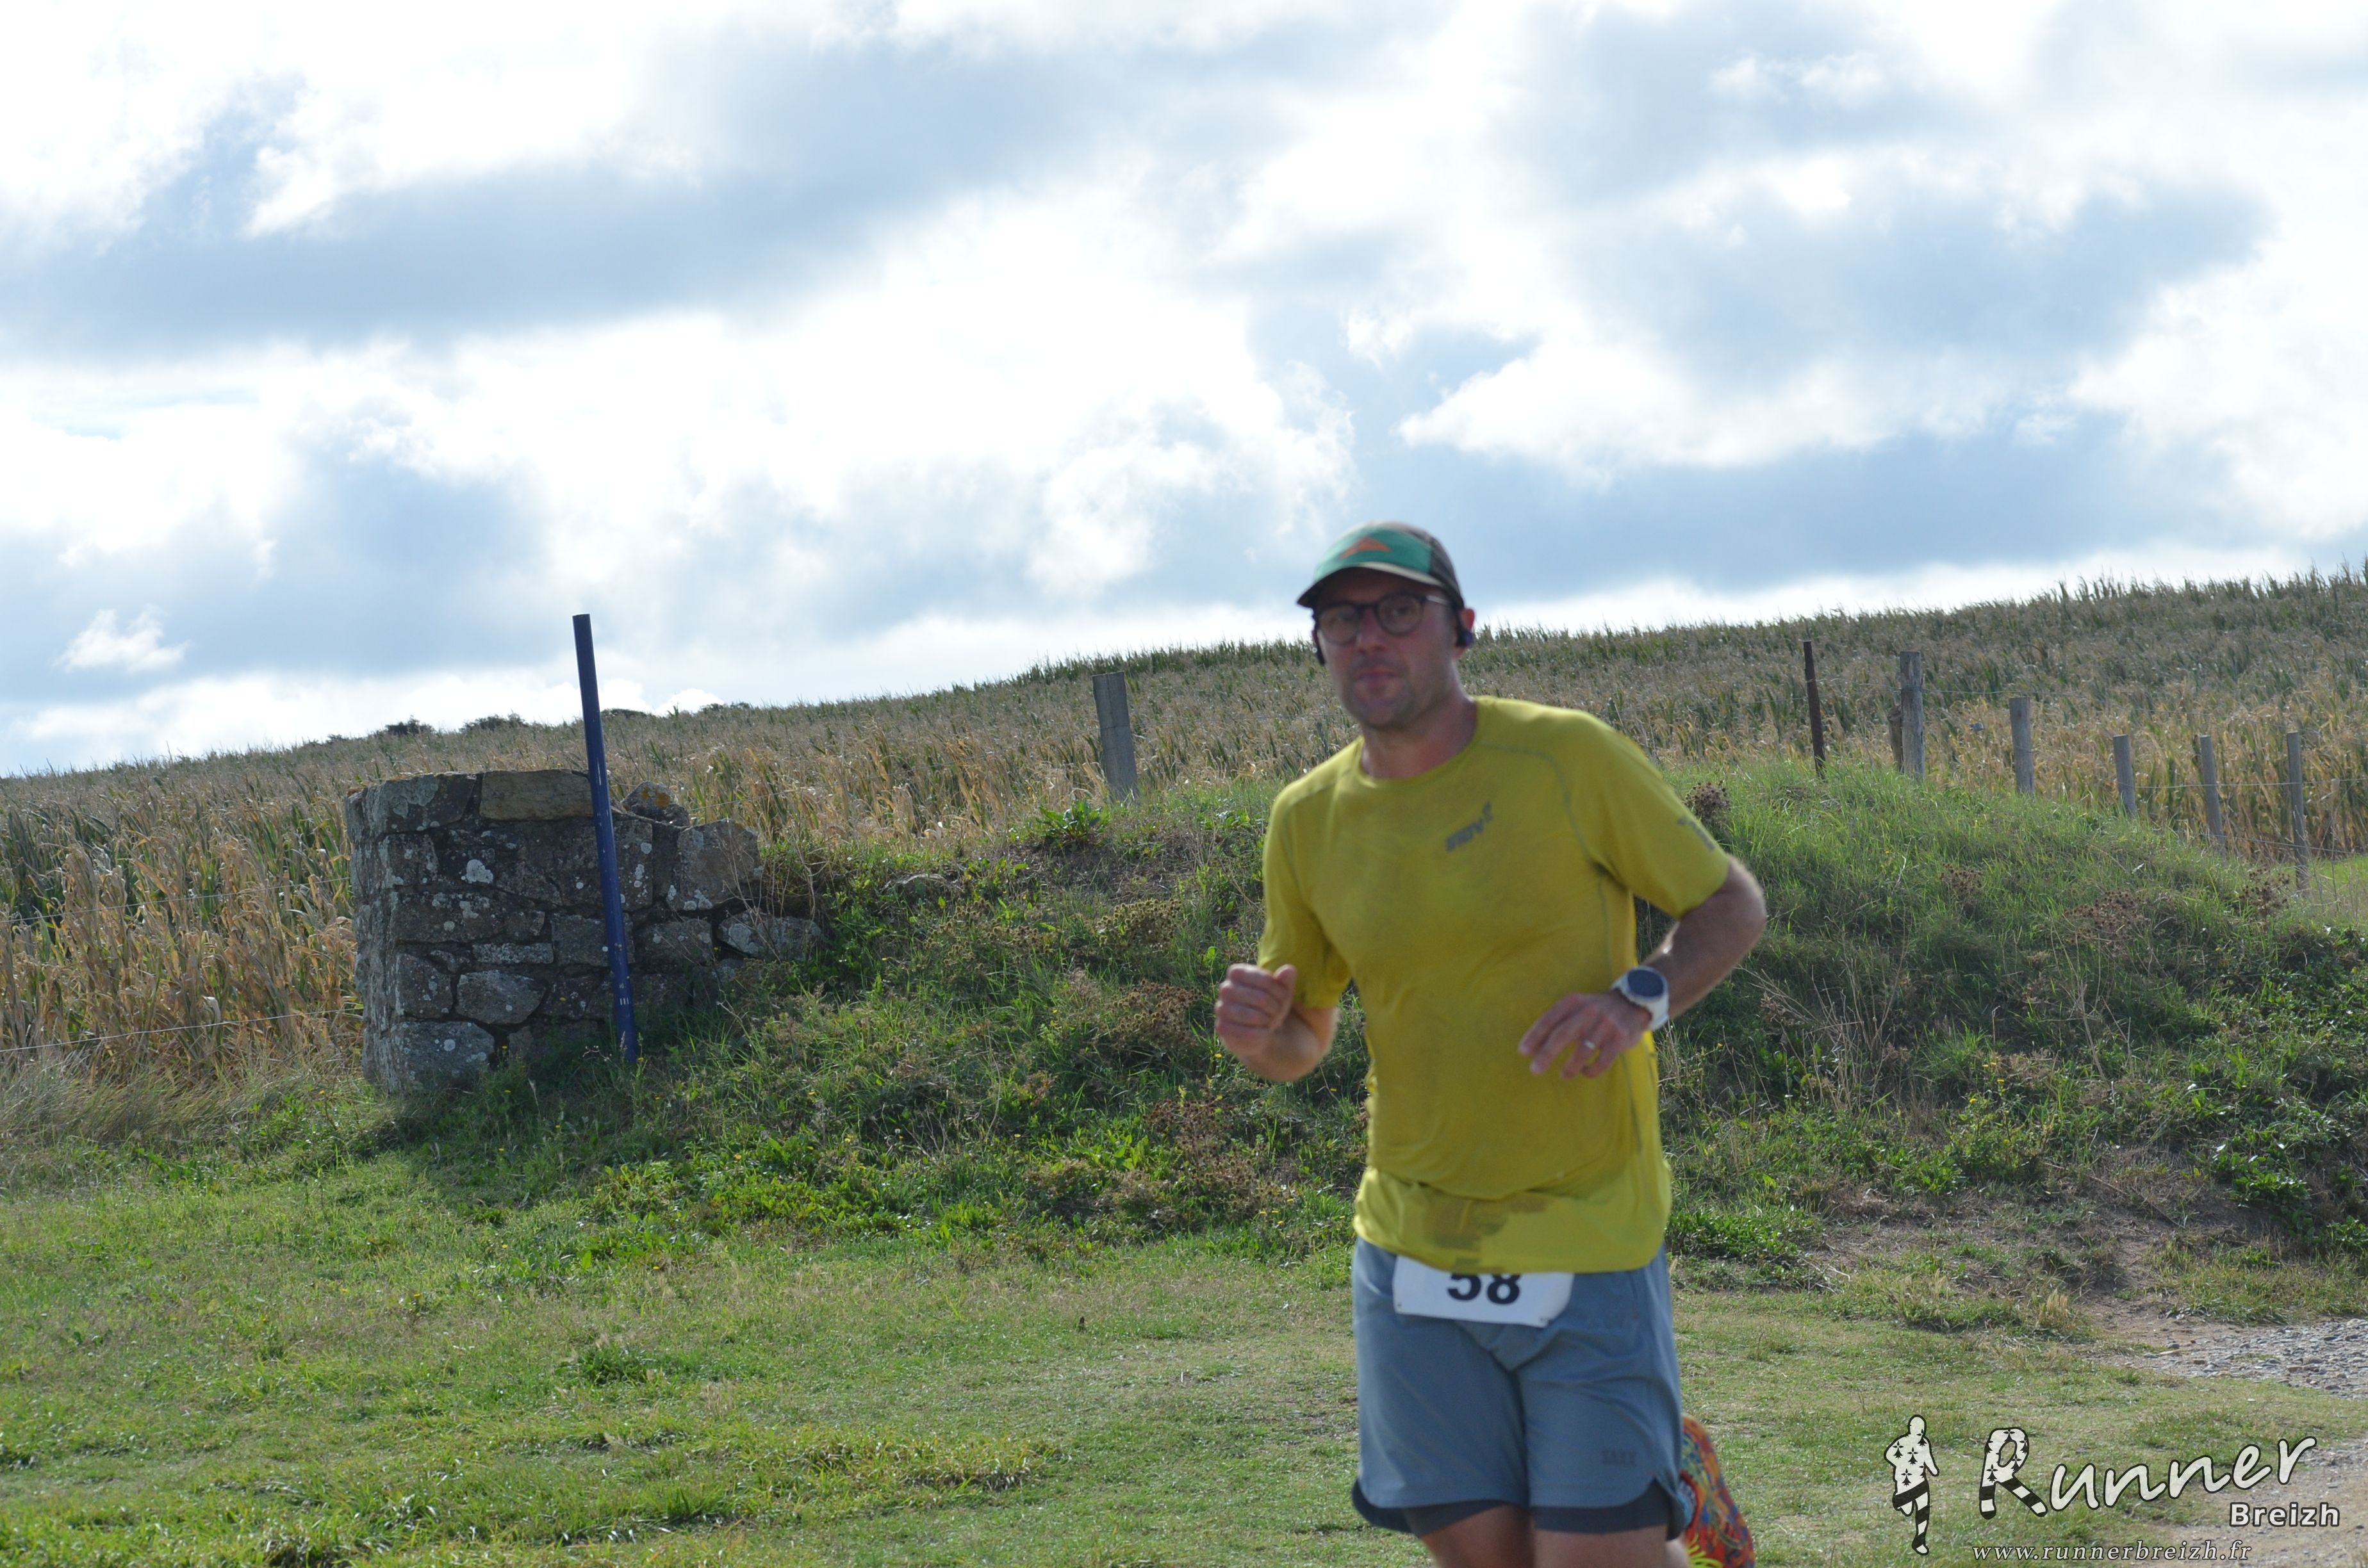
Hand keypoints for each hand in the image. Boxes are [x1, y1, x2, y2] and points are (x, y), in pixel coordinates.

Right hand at [1215, 963, 1298, 1057]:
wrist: (1258, 1030)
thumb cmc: (1269, 1006)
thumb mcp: (1281, 994)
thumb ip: (1285, 981)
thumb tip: (1289, 970)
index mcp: (1237, 973)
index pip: (1265, 980)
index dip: (1279, 991)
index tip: (1282, 997)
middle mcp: (1225, 988)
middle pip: (1260, 998)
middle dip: (1275, 1008)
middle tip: (1277, 1013)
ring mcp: (1221, 1008)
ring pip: (1253, 1016)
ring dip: (1268, 1021)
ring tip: (1271, 1022)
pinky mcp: (1222, 1027)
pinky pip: (1246, 1032)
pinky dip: (1261, 1034)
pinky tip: (1265, 1033)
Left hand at [1517, 991, 1650, 1078]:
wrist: (1631, 1004)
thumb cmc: (1594, 1010)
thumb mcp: (1575, 1007)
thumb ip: (1555, 1023)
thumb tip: (1531, 1047)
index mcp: (1573, 1002)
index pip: (1549, 1019)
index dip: (1534, 1036)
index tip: (1523, 1052)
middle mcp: (1588, 1011)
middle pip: (1563, 1034)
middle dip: (1547, 1054)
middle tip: (1535, 1070)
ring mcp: (1605, 1025)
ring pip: (1583, 1050)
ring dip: (1570, 1066)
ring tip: (1563, 1075)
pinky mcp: (1620, 1039)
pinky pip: (1603, 1061)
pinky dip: (1591, 1070)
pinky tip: (1584, 1071)